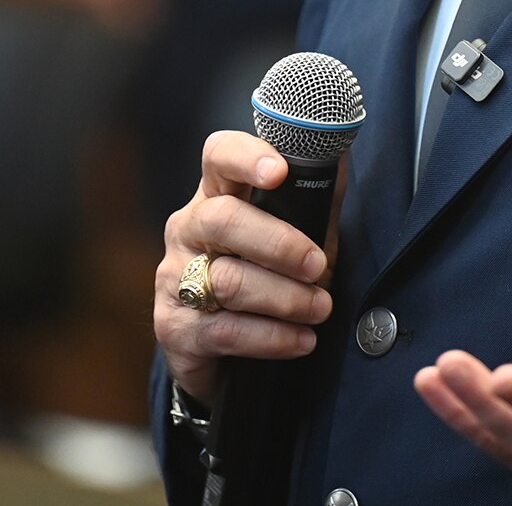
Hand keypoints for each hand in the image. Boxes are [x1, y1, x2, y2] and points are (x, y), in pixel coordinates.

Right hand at [153, 129, 336, 406]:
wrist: (224, 355)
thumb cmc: (266, 276)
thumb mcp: (296, 234)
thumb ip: (313, 202)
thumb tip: (338, 159)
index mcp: (216, 194)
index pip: (219, 157)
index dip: (246, 157)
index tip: (280, 172)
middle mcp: (187, 230)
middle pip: (223, 220)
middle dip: (279, 244)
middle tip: (318, 265)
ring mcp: (174, 278)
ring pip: (228, 281)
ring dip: (286, 298)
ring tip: (321, 307)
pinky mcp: (174, 327)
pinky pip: (226, 331)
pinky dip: (272, 337)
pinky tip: (301, 340)